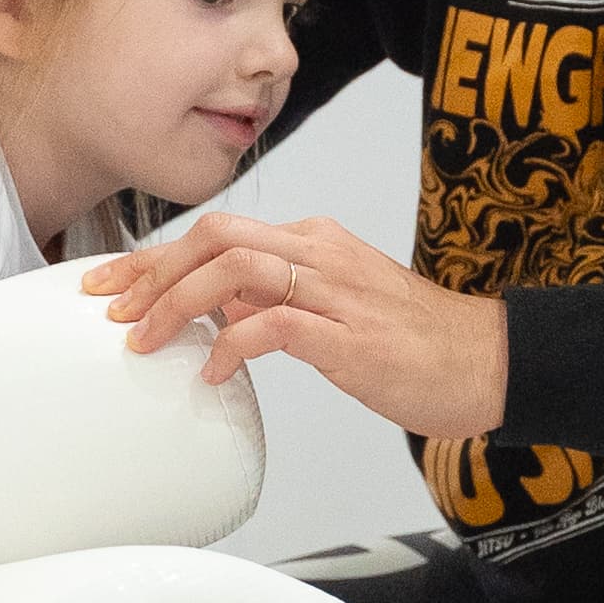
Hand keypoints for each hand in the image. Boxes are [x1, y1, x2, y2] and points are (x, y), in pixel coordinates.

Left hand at [83, 210, 506, 439]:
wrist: (490, 362)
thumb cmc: (416, 344)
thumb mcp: (334, 311)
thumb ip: (276, 305)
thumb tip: (219, 316)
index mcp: (314, 241)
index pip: (217, 231)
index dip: (155, 257)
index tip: (113, 286)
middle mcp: (320, 252)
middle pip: (215, 235)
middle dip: (152, 272)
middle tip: (114, 311)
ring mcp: (336, 291)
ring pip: (235, 268)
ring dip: (178, 303)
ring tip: (148, 341)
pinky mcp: (349, 336)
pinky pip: (273, 325)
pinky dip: (230, 344)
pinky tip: (212, 371)